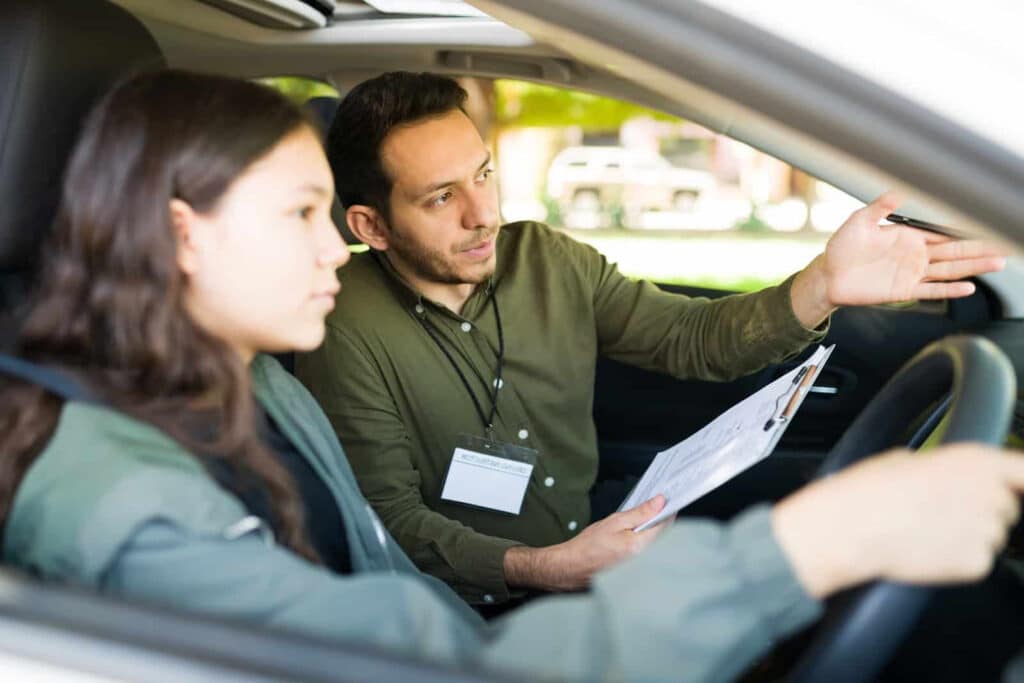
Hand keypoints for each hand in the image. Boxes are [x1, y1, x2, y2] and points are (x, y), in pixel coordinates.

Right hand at [504, 496, 672, 591]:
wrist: (572, 567)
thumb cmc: (588, 547)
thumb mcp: (613, 522)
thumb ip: (639, 512)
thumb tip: (659, 502)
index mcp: (640, 546)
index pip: (666, 524)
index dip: (669, 509)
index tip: (669, 498)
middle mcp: (645, 559)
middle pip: (666, 534)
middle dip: (664, 518)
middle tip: (658, 503)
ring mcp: (643, 566)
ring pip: (659, 543)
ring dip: (657, 528)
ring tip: (647, 516)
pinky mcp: (638, 570)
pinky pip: (651, 551)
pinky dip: (649, 539)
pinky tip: (640, 531)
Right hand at [773, 444, 1023, 598]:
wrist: (848, 530)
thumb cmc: (866, 492)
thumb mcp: (904, 459)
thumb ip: (942, 466)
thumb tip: (948, 477)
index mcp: (974, 461)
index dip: (1019, 481)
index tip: (1016, 487)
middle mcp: (989, 494)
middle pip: (1007, 506)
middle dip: (982, 509)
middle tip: (942, 511)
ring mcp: (985, 532)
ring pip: (992, 537)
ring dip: (968, 536)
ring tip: (926, 531)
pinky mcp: (976, 564)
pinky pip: (977, 562)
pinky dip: (957, 560)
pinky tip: (926, 550)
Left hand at [789, 192, 1008, 327]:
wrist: (827, 275)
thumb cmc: (841, 247)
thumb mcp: (858, 221)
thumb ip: (879, 207)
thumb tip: (897, 191)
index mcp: (908, 235)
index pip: (943, 232)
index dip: (966, 229)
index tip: (987, 223)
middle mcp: (914, 254)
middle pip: (954, 251)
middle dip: (980, 248)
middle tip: (1005, 244)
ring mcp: (911, 273)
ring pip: (949, 270)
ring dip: (973, 267)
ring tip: (997, 263)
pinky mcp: (903, 290)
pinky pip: (931, 291)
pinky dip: (949, 290)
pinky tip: (968, 287)